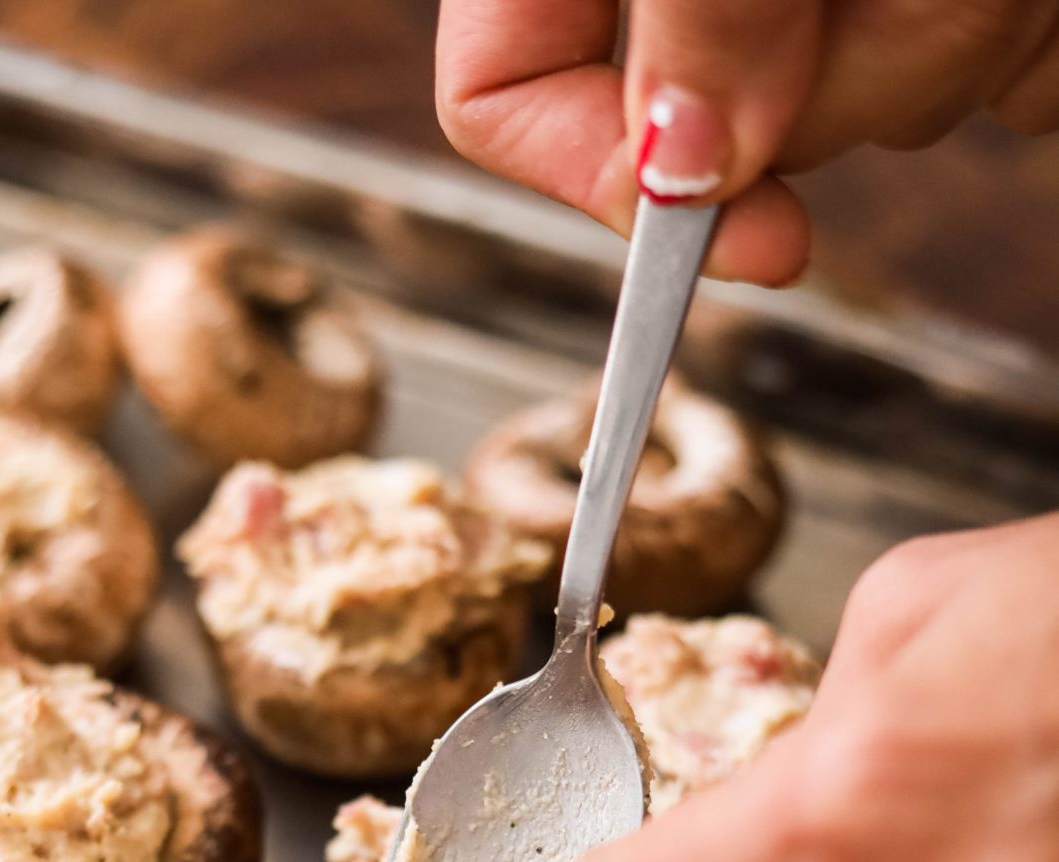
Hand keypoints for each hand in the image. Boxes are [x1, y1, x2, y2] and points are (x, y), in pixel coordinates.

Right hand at [436, 0, 1058, 285]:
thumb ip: (695, 11)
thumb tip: (679, 171)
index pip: (498, 90)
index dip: (590, 170)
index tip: (732, 214)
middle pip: (683, 135)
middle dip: (809, 99)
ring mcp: (797, 11)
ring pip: (838, 121)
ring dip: (925, 49)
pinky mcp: (917, 13)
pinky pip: (952, 78)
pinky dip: (991, 38)